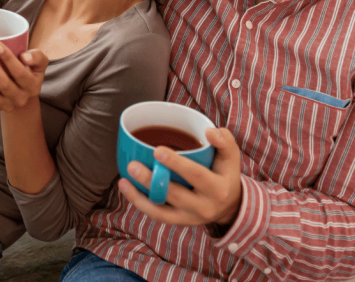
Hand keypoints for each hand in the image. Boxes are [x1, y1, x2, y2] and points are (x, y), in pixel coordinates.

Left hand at [0, 43, 47, 113]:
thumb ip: (37, 57)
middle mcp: (19, 99)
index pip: (20, 73)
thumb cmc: (29, 71)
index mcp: (32, 86)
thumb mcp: (39, 63)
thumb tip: (25, 56)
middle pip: (3, 84)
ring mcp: (4, 105)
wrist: (24, 95)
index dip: (8, 59)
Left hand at [118, 127, 242, 228]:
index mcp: (218, 189)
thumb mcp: (231, 156)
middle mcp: (204, 207)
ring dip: (140, 196)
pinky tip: (126, 187)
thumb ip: (224, 140)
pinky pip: (157, 215)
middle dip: (152, 181)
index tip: (157, 151)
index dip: (177, 164)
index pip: (197, 176)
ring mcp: (189, 217)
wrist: (229, 205)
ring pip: (161, 211)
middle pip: (175, 195)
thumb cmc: (225, 172)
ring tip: (124, 180)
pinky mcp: (178, 221)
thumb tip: (209, 132)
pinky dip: (140, 203)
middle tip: (132, 165)